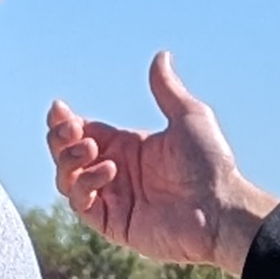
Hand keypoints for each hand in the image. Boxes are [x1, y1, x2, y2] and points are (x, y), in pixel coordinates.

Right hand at [48, 50, 277, 275]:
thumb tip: (162, 55)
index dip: (64, 121)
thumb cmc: (211, 165)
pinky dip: (84, 184)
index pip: (82, 131)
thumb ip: (167, 89)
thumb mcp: (189, 116)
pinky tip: (109, 170)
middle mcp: (115, 171)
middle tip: (72, 130)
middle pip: (66, 154)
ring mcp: (112, 198)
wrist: (220, 209)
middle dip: (59, 138)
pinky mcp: (112, 223)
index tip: (61, 109)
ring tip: (90, 149)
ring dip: (68, 159)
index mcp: (128, 146)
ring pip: (66, 179)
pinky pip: (80, 204)